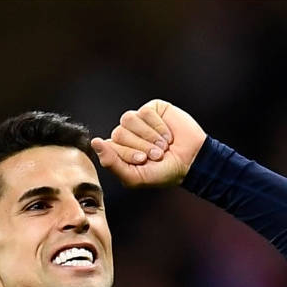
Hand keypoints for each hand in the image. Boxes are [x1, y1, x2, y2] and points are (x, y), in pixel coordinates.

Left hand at [91, 100, 206, 187]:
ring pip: (128, 119)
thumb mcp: (135, 177)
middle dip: (140, 145)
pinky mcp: (152, 109)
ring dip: (148, 135)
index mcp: (118, 151)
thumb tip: (94, 142)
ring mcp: (138, 120)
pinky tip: (168, 135)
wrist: (192, 161)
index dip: (127, 153)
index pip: (108, 146)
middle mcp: (125, 134)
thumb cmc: (163, 172)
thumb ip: (111, 163)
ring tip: (162, 145)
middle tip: (157, 154)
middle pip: (118, 132)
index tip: (144, 161)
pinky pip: (146, 112)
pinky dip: (158, 126)